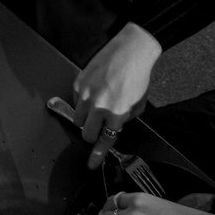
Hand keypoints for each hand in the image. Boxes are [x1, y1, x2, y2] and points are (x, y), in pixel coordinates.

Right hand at [73, 23, 162, 166]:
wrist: (131, 49)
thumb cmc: (138, 74)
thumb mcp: (139, 103)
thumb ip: (126, 118)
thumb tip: (115, 124)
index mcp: (117, 113)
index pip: (105, 140)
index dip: (97, 155)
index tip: (91, 164)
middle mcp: (99, 106)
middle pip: (86, 134)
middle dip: (92, 133)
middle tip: (98, 126)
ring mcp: (86, 95)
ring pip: (77, 119)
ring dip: (86, 118)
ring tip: (96, 105)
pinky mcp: (78, 84)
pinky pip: (76, 101)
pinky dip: (83, 100)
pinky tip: (95, 90)